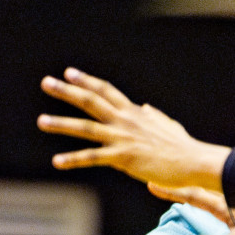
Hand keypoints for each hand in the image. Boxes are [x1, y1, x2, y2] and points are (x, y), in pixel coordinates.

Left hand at [38, 69, 231, 189]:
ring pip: (85, 128)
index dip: (87, 81)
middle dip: (66, 91)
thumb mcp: (168, 125)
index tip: (69, 73)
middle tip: (46, 82)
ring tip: (41, 121)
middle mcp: (125, 120)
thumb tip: (145, 108)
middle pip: (91, 101)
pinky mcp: (123, 157)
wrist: (193, 161)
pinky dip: (73, 159)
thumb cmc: (183, 147)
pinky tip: (57, 162)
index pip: (106, 91)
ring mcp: (122, 138)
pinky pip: (93, 157)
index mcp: (134, 113)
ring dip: (61, 124)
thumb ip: (154, 116)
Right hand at [149, 185, 234, 234]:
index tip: (152, 184)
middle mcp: (230, 203)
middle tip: (156, 181)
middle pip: (197, 192)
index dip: (172, 190)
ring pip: (206, 196)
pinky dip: (201, 203)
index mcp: (227, 206)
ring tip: (172, 188)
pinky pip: (215, 206)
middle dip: (177, 186)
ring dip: (189, 193)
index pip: (193, 195)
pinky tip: (200, 204)